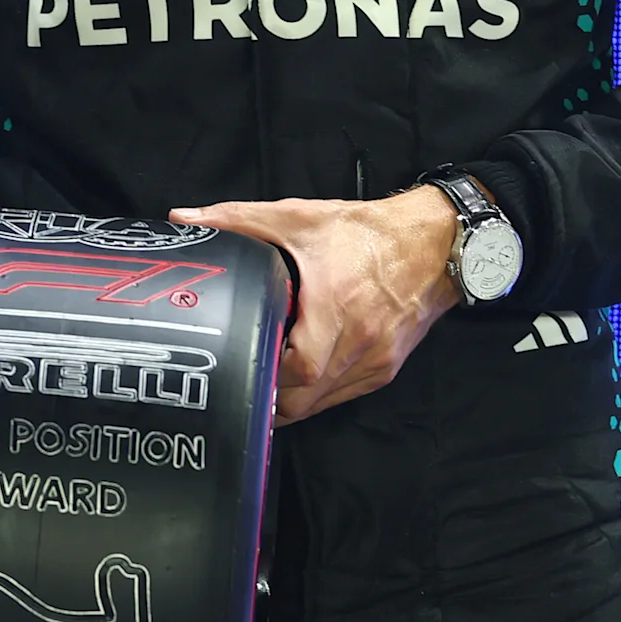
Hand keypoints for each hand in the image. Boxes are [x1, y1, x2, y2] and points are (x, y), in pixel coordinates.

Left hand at [172, 187, 459, 424]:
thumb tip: (184, 220)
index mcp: (336, 308)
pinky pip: (343, 395)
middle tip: (239, 383)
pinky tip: (300, 378)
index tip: (236, 367)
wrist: (436, 244)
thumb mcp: (298, 217)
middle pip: (304, 400)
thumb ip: (238, 220)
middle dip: (268, 398)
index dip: (262, 375)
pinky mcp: (386, 368)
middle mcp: (359, 344)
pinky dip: (318, 393)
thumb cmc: (368, 233)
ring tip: (263, 384)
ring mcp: (375, 361)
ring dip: (292, 400)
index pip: (296, 369)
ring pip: (322, 404)